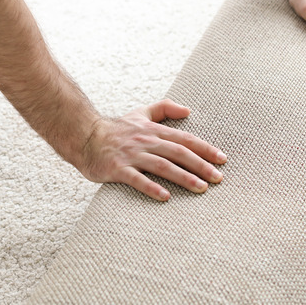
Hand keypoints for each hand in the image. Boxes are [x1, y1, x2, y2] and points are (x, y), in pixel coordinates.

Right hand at [76, 99, 226, 201]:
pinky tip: (166, 197)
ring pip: (162, 166)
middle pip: (178, 153)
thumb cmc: (115, 129)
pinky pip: (136, 179)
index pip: (184, 139)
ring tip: (201, 188)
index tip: (222, 159)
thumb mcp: (140, 113)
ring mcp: (131, 155)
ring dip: (183, 177)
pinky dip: (151, 187)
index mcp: (153, 130)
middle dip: (200, 165)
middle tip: (218, 178)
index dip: (204, 148)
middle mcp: (145, 141)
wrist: (83, 136)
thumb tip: (188, 109)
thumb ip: (164, 108)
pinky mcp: (117, 168)